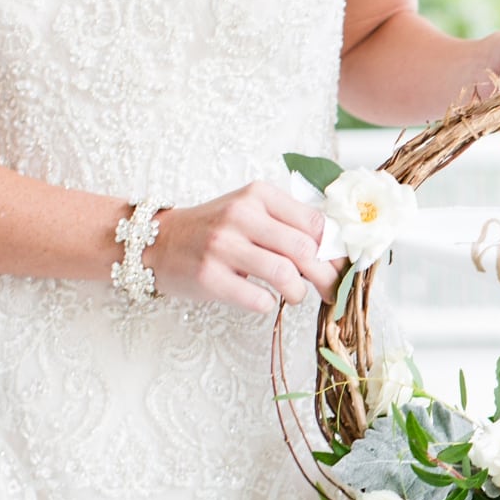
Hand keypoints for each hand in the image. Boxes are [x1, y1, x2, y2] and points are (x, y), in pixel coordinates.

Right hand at [145, 180, 338, 313]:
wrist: (157, 242)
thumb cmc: (216, 230)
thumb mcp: (250, 211)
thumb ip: (289, 224)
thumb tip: (337, 253)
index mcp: (258, 195)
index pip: (315, 223)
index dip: (336, 250)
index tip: (341, 267)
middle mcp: (240, 215)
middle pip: (304, 250)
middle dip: (327, 277)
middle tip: (331, 292)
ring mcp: (222, 246)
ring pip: (285, 275)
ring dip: (298, 293)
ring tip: (294, 296)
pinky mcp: (209, 277)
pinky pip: (258, 299)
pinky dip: (269, 304)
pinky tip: (263, 300)